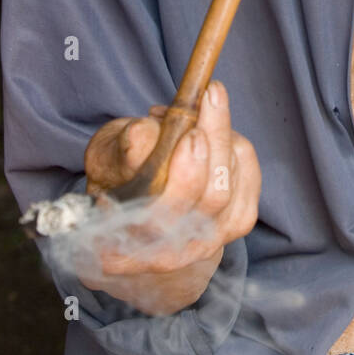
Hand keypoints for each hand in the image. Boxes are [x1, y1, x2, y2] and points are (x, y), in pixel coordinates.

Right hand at [79, 80, 260, 312]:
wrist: (139, 198)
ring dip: (220, 135)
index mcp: (120, 250)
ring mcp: (208, 243)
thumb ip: (123, 149)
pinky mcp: (236, 223)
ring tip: (200, 106)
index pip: (160, 221)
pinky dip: (235, 145)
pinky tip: (215, 130)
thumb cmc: (117, 174)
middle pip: (209, 199)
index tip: (191, 134)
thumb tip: (143, 134)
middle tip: (209, 97)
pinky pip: (248, 176)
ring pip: (230, 184)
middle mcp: (169, 256)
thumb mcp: (105, 156)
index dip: (183, 178)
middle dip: (214, 141)